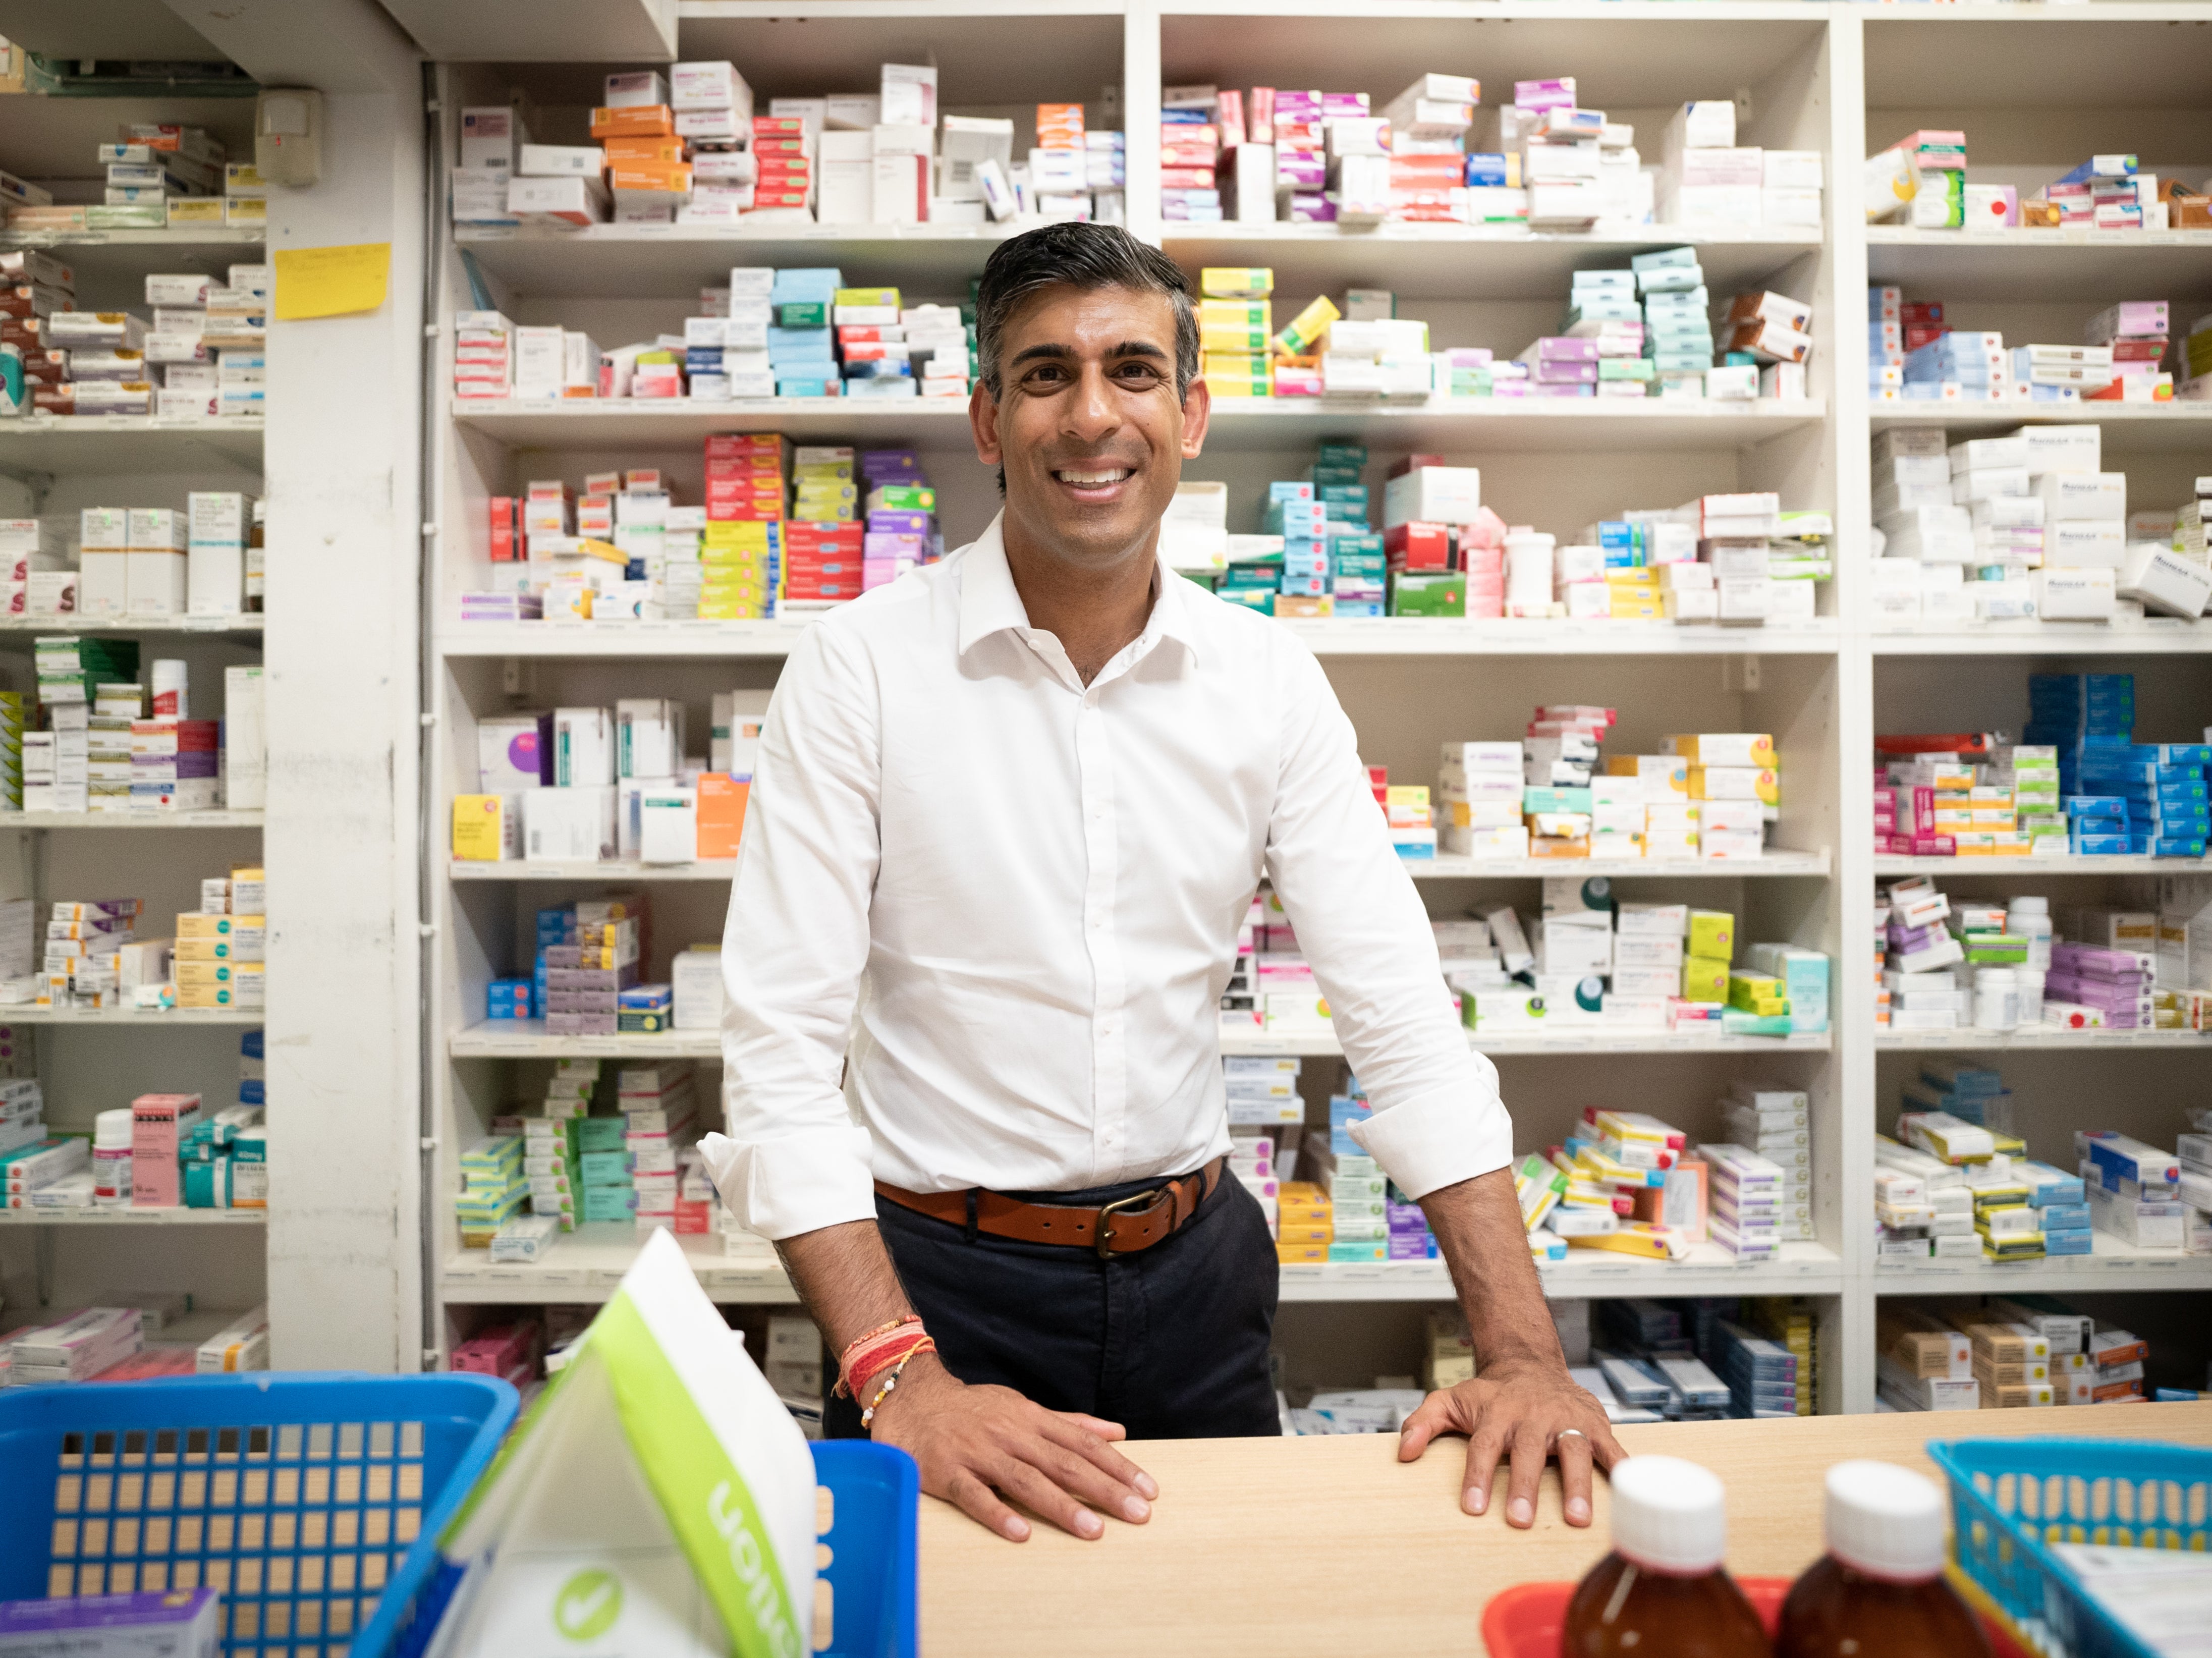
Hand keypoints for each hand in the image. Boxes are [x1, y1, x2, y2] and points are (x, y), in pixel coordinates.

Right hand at [867, 1351, 1158, 1541]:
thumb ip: (1070, 1423)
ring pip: (1025, 1480)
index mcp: (1031, 1419)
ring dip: (1061, 1506)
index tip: (1148, 1489)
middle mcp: (1010, 1434)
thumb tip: (1117, 1432)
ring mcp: (978, 1453)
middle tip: (1137, 1514)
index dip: (1118, 1466)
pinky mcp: (947, 1472)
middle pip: (1063, 1464)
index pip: (1083, 1444)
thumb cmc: (973, 1409)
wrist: (911, 1399)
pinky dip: (997, 1513)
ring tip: (1093, 1530)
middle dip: (1104, 1489)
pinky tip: (1020, 1533)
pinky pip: (974, 1495)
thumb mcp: (1023, 1407)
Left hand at [1396, 1360, 1625, 1528]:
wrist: (1530, 1363)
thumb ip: (1424, 1422)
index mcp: (1498, 1413)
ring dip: (1576, 1486)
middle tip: (1522, 1520)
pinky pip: (1611, 1447)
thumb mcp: (1450, 1400)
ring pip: (1574, 1452)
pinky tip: (1630, 1490)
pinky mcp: (1594, 1424)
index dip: (1478, 1477)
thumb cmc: (1491, 1393)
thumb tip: (1403, 1452)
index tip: (1473, 1507)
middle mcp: (1533, 1416)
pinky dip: (1622, 1467)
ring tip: (1577, 1519)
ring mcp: (1567, 1420)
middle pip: (1528, 1452)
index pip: (1484, 1447)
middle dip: (1526, 1486)